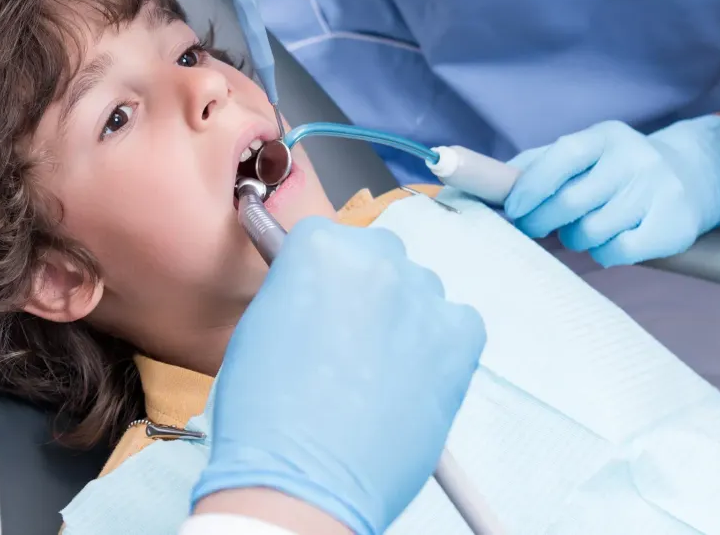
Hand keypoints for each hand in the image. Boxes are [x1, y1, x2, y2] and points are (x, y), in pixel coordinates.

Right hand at [193, 220, 484, 534]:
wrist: (301, 481)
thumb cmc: (267, 417)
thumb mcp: (260, 327)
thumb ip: (296, 291)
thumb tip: (319, 290)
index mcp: (320, 248)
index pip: (328, 237)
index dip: (321, 274)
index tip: (322, 298)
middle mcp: (377, 262)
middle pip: (380, 258)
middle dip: (367, 292)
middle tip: (348, 341)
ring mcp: (422, 301)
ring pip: (421, 292)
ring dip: (404, 319)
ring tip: (377, 372)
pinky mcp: (459, 343)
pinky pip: (460, 324)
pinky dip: (442, 345)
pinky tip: (412, 377)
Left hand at [502, 117, 719, 265]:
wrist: (694, 176)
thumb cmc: (621, 168)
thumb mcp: (588, 153)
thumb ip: (543, 162)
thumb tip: (496, 180)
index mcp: (606, 136)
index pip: (562, 155)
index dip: (531, 185)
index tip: (513, 208)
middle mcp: (635, 159)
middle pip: (572, 201)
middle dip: (542, 220)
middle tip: (534, 227)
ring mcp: (657, 191)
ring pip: (592, 230)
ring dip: (576, 238)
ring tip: (582, 229)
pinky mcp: (672, 225)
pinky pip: (618, 251)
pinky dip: (603, 253)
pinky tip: (609, 241)